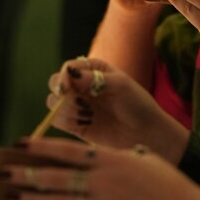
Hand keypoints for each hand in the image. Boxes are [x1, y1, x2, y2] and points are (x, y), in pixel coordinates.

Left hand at [1, 138, 199, 199]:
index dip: (40, 147)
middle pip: (54, 176)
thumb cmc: (168, 185)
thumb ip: (113, 159)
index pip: (67, 151)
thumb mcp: (142, 159)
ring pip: (57, 199)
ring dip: (30, 197)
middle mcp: (102, 181)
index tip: (18, 144)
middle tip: (1, 172)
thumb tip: (88, 161)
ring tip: (10, 193)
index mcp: (111, 160)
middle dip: (25, 174)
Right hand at [47, 58, 189, 164]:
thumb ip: (95, 78)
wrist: (145, 132)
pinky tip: (86, 122)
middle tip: (74, 100)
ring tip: (88, 114)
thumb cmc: (137, 103)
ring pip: (53, 102)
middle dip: (60, 91)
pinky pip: (57, 119)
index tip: (68, 87)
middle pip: (55, 82)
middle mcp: (81, 86)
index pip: (68, 67)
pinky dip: (65, 120)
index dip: (64, 76)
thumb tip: (69, 72)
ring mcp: (77, 106)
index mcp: (93, 71)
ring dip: (65, 108)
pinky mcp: (75, 125)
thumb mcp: (121, 85)